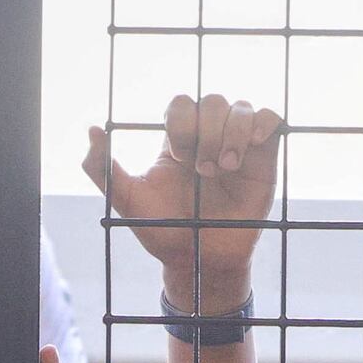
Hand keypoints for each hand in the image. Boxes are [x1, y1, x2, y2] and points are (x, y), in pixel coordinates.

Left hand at [79, 92, 281, 305]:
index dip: (181, 122)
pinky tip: (252, 144)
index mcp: (178, 139)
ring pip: (241, 107)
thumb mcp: (127, 201)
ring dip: (232, 132)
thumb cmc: (164, 230)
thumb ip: (102, 168)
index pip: (181, 105)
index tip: (178, 156)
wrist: (201, 260)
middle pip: (212, 101)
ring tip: (225, 166)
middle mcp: (208, 136)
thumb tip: (92, 129)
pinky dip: (264, 122)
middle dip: (206, 131)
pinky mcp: (264, 158)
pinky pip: (271, 121)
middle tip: (202, 170)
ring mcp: (238, 145)